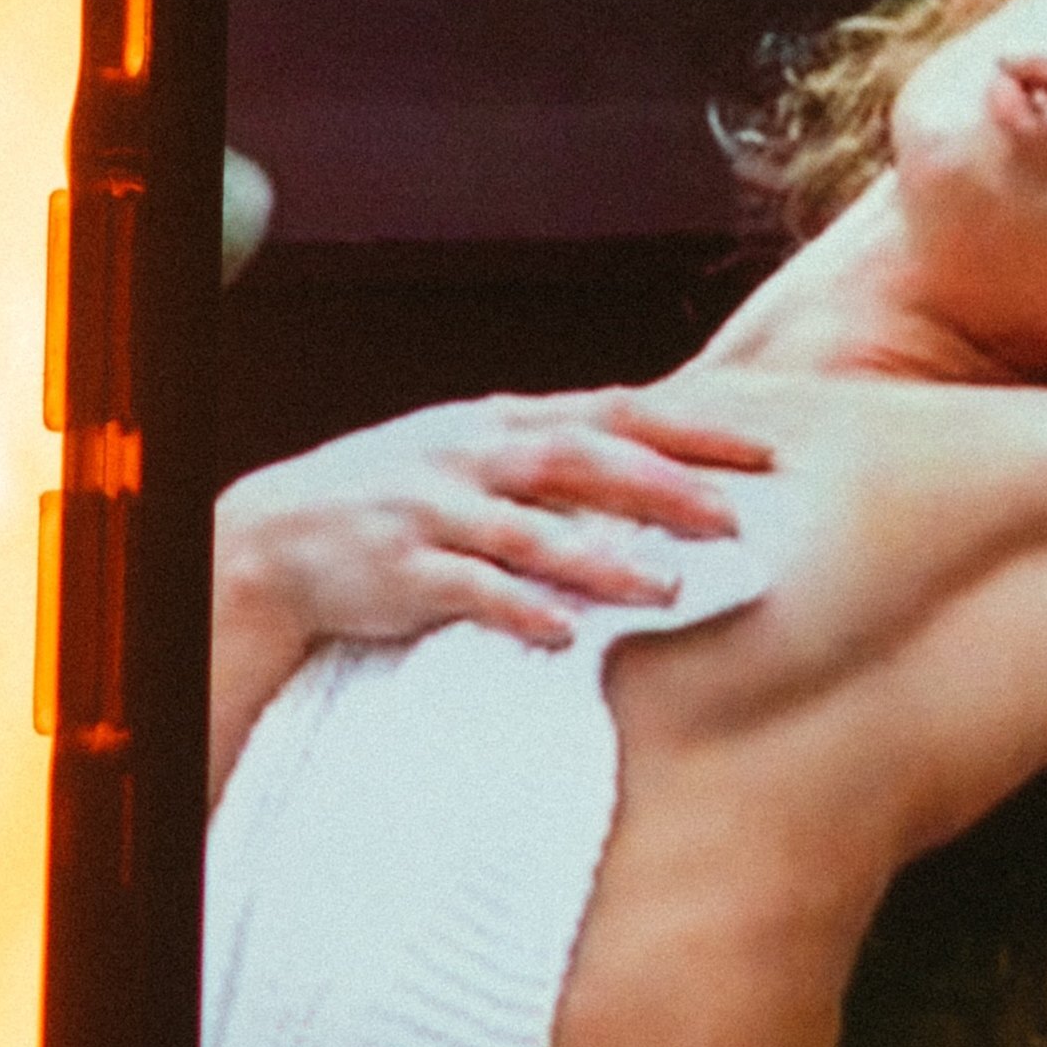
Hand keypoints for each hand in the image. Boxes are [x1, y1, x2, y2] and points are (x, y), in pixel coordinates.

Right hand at [221, 386, 771, 667]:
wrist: (280, 535)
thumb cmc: (403, 498)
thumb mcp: (479, 455)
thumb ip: (559, 459)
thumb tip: (664, 470)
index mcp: (505, 421)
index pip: (615, 412)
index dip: (691, 431)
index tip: (766, 455)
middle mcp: (475, 455)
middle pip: (581, 459)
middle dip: (661, 487)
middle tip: (734, 520)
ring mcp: (435, 510)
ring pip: (529, 529)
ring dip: (600, 560)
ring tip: (665, 590)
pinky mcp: (402, 569)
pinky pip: (467, 589)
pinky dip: (518, 608)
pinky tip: (566, 634)